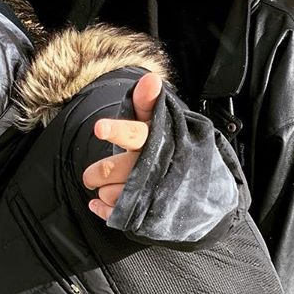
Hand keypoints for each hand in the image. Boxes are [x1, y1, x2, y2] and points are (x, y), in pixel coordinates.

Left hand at [81, 71, 161, 220]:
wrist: (202, 189)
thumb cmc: (168, 147)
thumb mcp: (160, 123)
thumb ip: (147, 102)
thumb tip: (150, 78)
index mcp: (157, 140)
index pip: (134, 133)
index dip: (118, 130)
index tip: (100, 128)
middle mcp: (156, 166)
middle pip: (113, 169)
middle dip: (97, 173)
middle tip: (91, 175)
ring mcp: (154, 193)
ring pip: (114, 194)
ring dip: (104, 191)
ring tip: (108, 187)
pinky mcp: (152, 213)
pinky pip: (118, 215)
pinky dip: (103, 209)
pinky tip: (99, 204)